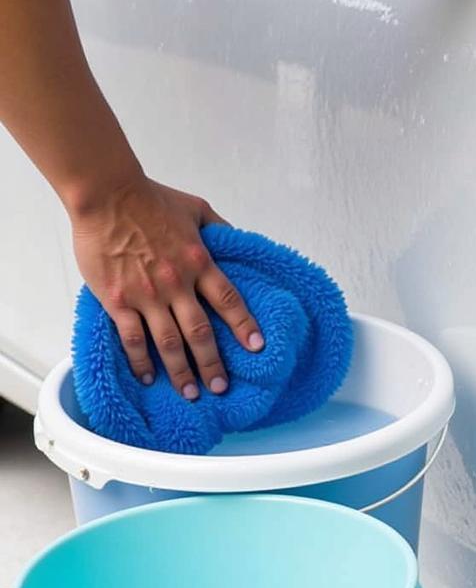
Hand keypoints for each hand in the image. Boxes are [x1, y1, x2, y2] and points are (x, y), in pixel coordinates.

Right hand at [70, 176, 262, 397]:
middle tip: (221, 387)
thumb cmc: (150, 199)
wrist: (107, 195)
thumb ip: (219, 228)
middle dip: (213, 362)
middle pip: (201, 331)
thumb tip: (238, 241)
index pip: (229, 300)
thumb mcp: (197, 208)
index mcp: (200, 261)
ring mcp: (146, 295)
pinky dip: (141, 361)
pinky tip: (149, 377)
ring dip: (181, 371)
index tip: (256, 347)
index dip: (244, 325)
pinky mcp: (117, 300)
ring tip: (190, 392)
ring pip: (168, 342)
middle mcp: (177, 283)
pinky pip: (132, 337)